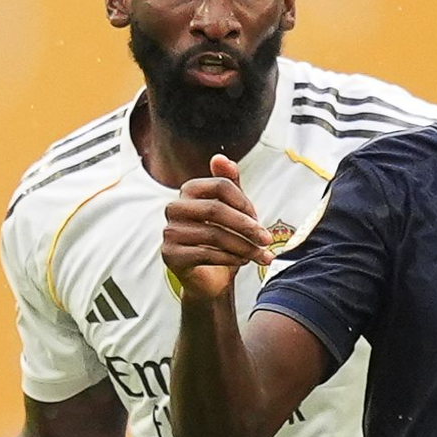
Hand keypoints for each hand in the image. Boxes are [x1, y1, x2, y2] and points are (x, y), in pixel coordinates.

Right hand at [162, 155, 272, 300]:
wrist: (210, 279)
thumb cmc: (223, 241)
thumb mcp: (232, 211)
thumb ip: (231, 185)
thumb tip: (221, 157)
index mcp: (190, 191)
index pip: (220, 185)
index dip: (244, 201)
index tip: (258, 218)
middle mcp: (175, 208)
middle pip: (215, 209)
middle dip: (246, 226)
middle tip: (266, 239)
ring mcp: (169, 232)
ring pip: (214, 234)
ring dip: (244, 246)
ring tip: (261, 255)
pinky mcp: (170, 255)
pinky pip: (206, 254)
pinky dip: (231, 258)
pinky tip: (244, 261)